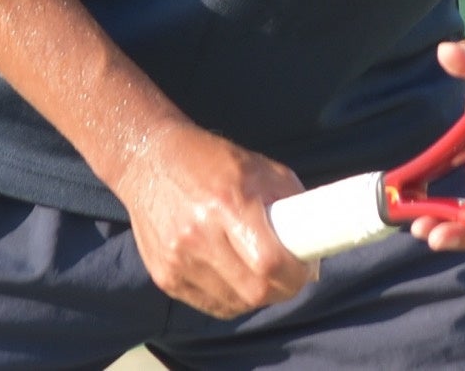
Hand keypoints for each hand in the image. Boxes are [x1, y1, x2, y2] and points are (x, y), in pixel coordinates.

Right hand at [111, 120, 313, 316]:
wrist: (148, 161)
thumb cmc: (211, 161)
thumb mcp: (258, 166)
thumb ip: (289, 199)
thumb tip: (316, 239)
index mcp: (227, 202)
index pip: (269, 262)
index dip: (295, 273)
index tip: (307, 269)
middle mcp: (199, 235)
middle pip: (254, 291)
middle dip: (282, 290)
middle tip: (291, 277)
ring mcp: (178, 260)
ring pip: (234, 303)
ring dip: (257, 296)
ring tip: (262, 274)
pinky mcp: (164, 277)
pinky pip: (210, 304)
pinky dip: (231, 298)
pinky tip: (237, 278)